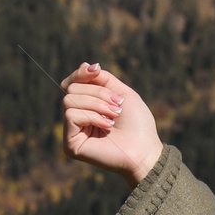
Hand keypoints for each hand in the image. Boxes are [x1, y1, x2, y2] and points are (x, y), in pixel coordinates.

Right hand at [60, 61, 162, 182]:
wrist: (144, 150)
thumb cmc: (137, 124)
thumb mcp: (121, 93)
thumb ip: (102, 79)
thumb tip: (85, 64)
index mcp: (87, 107)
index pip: (72, 82)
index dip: (81, 73)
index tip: (97, 71)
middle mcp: (77, 119)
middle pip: (71, 88)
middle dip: (97, 93)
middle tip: (116, 107)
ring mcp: (72, 132)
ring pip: (69, 99)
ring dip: (97, 104)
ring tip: (113, 116)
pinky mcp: (70, 144)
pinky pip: (71, 115)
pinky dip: (91, 117)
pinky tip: (106, 126)